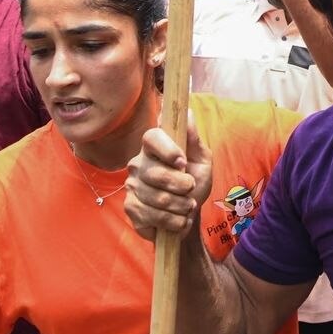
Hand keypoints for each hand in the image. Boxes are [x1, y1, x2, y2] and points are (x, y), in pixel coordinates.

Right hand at [124, 116, 212, 240]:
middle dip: (183, 187)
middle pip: (156, 174)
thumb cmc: (194, 181)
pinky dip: (174, 221)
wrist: (188, 213)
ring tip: (186, 206)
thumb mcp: (201, 159)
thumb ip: (193, 138)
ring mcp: (132, 186)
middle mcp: (138, 164)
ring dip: (182, 207)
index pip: (151, 137)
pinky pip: (153, 217)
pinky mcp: (131, 208)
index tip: (182, 163)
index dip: (167, 150)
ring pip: (157, 199)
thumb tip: (187, 112)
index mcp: (154, 147)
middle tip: (190, 190)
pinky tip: (176, 218)